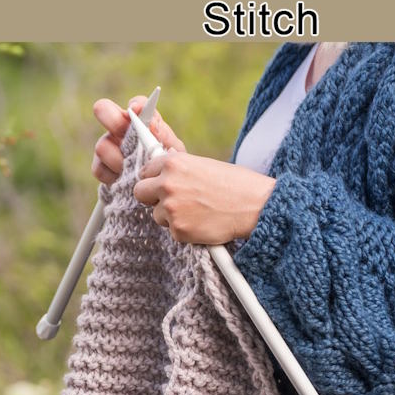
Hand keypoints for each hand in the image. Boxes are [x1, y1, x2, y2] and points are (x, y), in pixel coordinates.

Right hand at [91, 95, 185, 184]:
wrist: (162, 195)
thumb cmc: (169, 169)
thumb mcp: (174, 155)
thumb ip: (165, 138)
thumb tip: (152, 124)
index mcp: (143, 122)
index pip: (137, 104)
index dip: (136, 105)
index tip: (137, 110)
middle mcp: (121, 129)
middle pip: (104, 110)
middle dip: (111, 119)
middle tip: (124, 136)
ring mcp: (109, 147)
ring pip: (102, 145)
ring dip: (117, 159)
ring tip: (131, 170)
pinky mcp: (102, 167)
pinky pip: (98, 168)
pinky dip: (110, 176)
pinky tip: (123, 180)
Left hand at [134, 153, 275, 243]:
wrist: (254, 206)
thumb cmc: (235, 184)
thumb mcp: (204, 165)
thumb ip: (179, 167)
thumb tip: (163, 162)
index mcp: (173, 163)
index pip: (145, 172)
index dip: (155, 180)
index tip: (162, 185)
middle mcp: (167, 184)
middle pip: (140, 193)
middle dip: (153, 198)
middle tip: (172, 201)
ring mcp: (171, 209)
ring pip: (157, 215)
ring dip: (171, 216)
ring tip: (197, 212)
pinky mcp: (178, 231)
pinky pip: (173, 232)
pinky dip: (185, 231)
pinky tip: (203, 223)